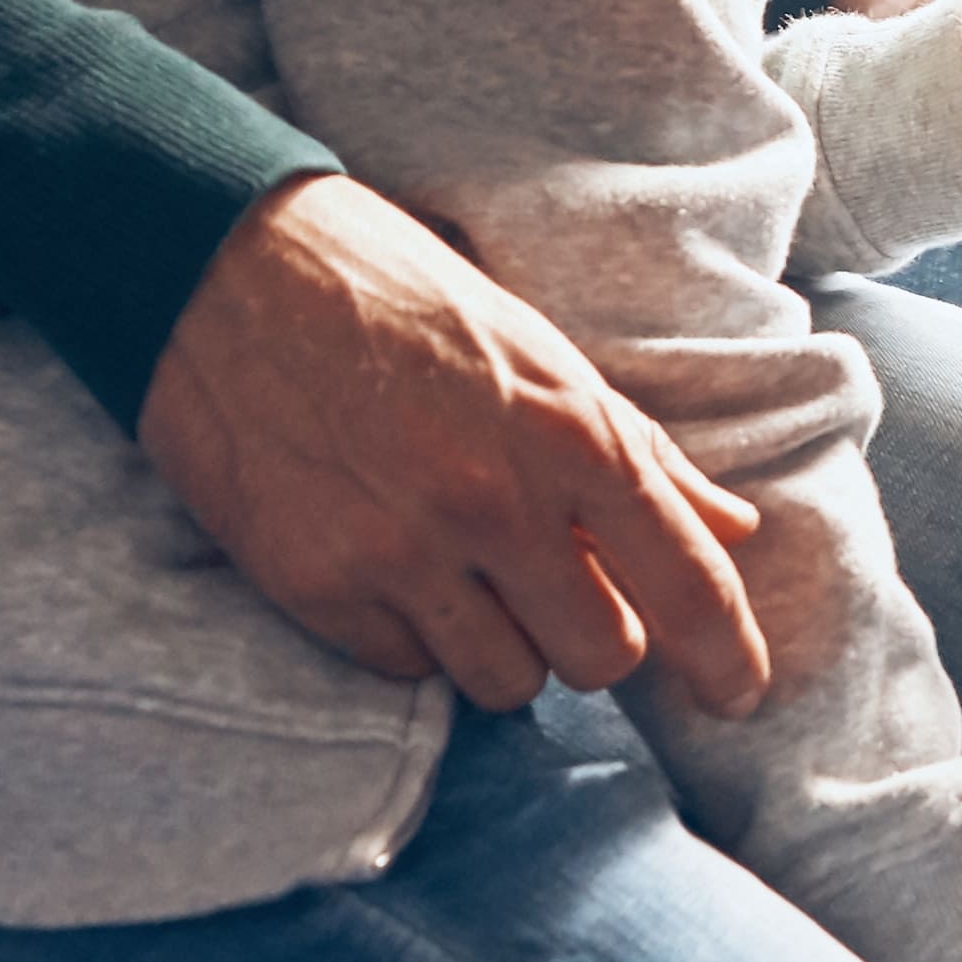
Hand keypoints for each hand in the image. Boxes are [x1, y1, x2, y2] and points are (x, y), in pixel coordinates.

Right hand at [136, 173, 778, 712]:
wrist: (223, 269)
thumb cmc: (397, 293)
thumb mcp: (539, 349)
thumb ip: (637, 450)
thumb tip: (732, 529)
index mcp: (571, 433)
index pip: (684, 582)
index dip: (725, 655)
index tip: (738, 692)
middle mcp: (495, 504)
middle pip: (602, 657)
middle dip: (595, 636)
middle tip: (562, 589)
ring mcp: (401, 553)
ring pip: (507, 683)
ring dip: (508, 645)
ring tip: (473, 576)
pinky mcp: (317, 586)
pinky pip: (408, 669)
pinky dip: (419, 639)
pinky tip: (398, 571)